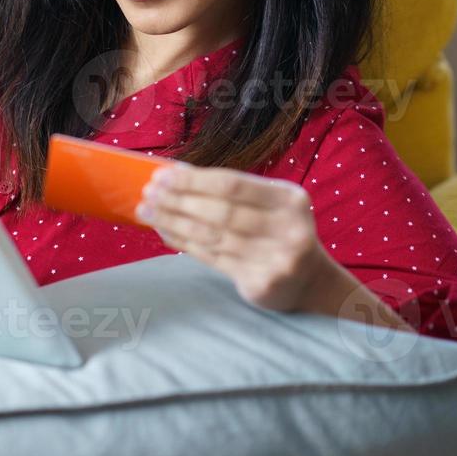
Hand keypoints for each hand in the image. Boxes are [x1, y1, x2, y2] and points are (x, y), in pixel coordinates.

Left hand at [134, 161, 328, 312]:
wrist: (309, 282)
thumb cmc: (277, 232)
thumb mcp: (268, 205)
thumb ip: (231, 192)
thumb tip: (176, 173)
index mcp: (288, 199)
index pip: (232, 184)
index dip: (193, 179)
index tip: (162, 175)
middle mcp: (287, 227)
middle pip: (220, 211)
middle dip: (178, 200)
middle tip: (148, 193)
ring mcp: (276, 257)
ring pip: (211, 235)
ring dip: (173, 221)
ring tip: (146, 211)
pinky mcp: (260, 282)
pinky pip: (211, 258)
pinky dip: (183, 242)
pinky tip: (165, 232)